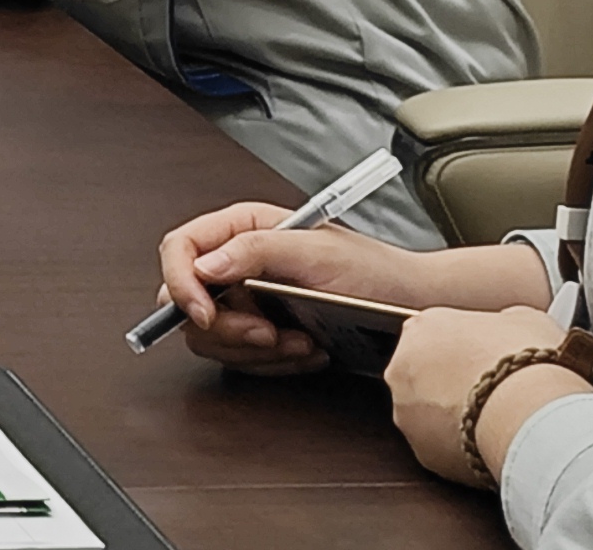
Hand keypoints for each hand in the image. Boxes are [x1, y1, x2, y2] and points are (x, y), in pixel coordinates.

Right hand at [156, 206, 451, 376]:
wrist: (411, 307)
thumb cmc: (374, 271)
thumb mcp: (316, 251)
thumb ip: (255, 250)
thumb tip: (203, 265)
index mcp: (242, 229)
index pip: (181, 248)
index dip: (181, 282)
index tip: (205, 314)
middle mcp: (236, 264)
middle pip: (189, 301)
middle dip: (228, 329)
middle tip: (271, 335)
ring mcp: (247, 301)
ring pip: (213, 338)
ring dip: (256, 351)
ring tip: (301, 343)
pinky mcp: (262, 334)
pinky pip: (243, 359)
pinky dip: (273, 363)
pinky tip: (307, 351)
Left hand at [390, 306, 591, 487]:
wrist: (533, 412)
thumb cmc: (530, 362)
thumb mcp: (524, 319)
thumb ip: (501, 322)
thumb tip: (508, 329)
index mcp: (422, 328)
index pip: (435, 338)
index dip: (467, 353)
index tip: (489, 366)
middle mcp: (402, 368)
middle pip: (426, 377)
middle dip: (455, 387)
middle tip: (494, 397)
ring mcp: (408, 413)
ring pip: (429, 417)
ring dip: (456, 420)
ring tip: (497, 425)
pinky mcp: (423, 453)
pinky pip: (443, 451)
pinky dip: (464, 451)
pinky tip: (493, 446)